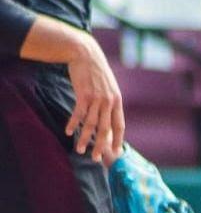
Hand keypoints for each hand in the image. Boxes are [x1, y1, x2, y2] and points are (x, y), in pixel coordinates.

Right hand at [65, 36, 125, 165]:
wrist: (85, 54)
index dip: (118, 140)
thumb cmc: (96, 73)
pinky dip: (73, 123)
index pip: (120, 126)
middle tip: (96, 159)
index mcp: (117, 102)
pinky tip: (68, 132)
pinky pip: (78, 113)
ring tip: (80, 150)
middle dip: (101, 145)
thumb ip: (110, 103)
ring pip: (91, 124)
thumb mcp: (109, 88)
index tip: (115, 152)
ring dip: (84, 138)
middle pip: (105, 129)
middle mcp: (109, 102)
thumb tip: (108, 120)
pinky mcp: (83, 94)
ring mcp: (96, 98)